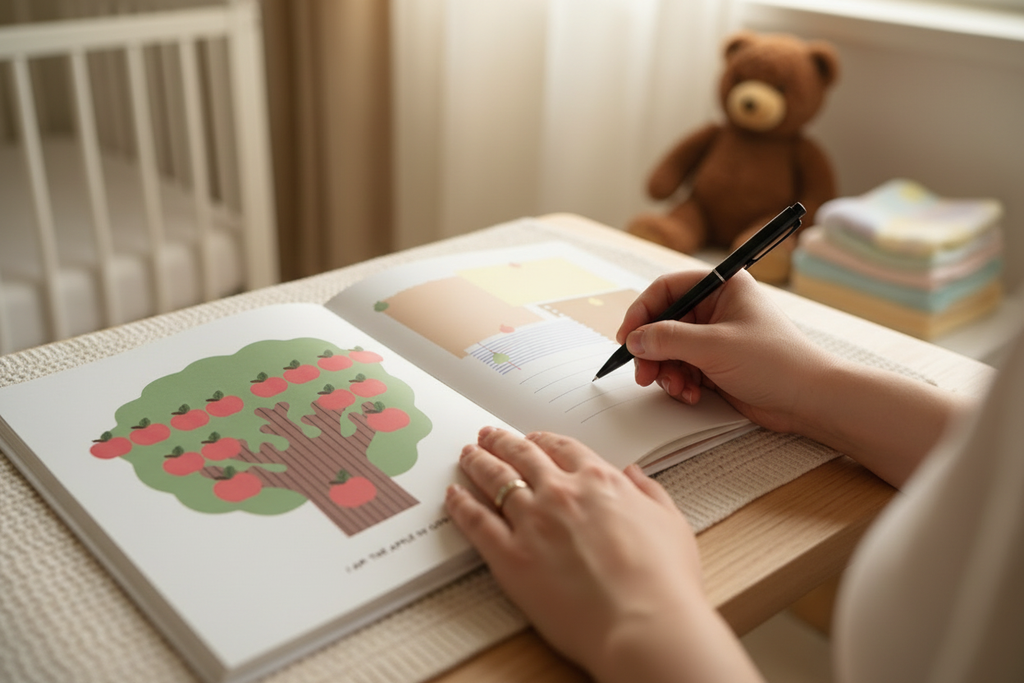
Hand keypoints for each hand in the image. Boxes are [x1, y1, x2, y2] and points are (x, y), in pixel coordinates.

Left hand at [445, 427, 761, 682]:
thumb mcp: (670, 524)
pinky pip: (476, 522)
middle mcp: (560, 493)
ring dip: (478, 463)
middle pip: (523, 456)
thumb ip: (650, 492)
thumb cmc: (663, 581)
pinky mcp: (510, 556)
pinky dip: (462, 505)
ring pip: (495, 480)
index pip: (563, 448)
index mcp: (599, 481)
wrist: (642, 622)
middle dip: (503, 442)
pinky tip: (453, 496)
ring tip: (467, 455)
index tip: (534, 438)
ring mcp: (531, 522)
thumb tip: (634, 475)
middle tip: (488, 435)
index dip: (544, 440)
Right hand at [616, 269, 833, 433]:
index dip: (642, 312)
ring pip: (669, 350)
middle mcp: (716, 308)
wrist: (808, 400)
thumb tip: (634, 340)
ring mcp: (714, 337)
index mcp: (721, 287)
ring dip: (666, 371)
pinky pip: (682, 369)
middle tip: (644, 373)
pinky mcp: (715, 364)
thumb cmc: (776, 362)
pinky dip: (680, 383)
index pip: (666, 290)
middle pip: (662, 323)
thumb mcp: (714, 347)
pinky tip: (692, 395)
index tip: (627, 338)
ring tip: (677, 388)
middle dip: (651, 351)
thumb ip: (668, 340)